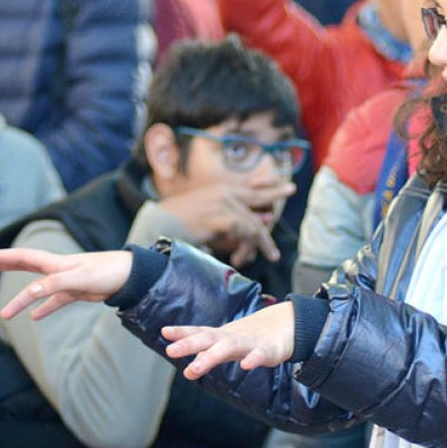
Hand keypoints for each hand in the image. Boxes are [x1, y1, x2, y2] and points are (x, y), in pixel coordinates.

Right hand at [0, 248, 133, 320]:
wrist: (132, 277)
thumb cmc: (108, 273)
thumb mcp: (81, 279)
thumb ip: (56, 284)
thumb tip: (31, 292)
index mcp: (57, 264)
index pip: (24, 257)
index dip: (3, 258)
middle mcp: (59, 269)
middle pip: (25, 266)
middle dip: (4, 265)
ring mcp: (67, 280)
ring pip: (38, 290)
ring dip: (21, 300)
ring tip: (4, 315)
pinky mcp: (78, 291)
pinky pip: (56, 301)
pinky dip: (45, 308)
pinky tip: (36, 318)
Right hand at [157, 182, 294, 267]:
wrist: (157, 224)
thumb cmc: (180, 224)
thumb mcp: (208, 217)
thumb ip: (232, 220)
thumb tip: (262, 222)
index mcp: (222, 191)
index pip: (253, 189)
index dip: (271, 190)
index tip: (288, 188)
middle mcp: (225, 193)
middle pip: (259, 200)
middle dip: (275, 204)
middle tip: (289, 201)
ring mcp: (223, 204)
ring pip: (253, 225)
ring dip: (254, 246)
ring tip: (246, 259)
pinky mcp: (219, 217)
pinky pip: (243, 234)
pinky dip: (244, 249)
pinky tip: (238, 259)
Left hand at [161, 301, 295, 379]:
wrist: (288, 324)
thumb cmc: (253, 335)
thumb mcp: (228, 342)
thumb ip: (208, 350)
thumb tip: (186, 363)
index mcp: (222, 336)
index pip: (200, 332)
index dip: (183, 332)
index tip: (164, 332)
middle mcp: (232, 337)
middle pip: (208, 339)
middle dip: (189, 344)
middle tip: (170, 352)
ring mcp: (250, 343)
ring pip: (229, 348)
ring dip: (210, 357)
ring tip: (193, 368)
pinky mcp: (269, 350)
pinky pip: (260, 355)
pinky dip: (253, 359)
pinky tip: (245, 366)